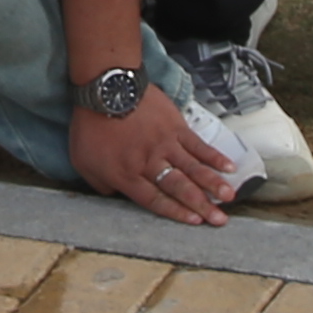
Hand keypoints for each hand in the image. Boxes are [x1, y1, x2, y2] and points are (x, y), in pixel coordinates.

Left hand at [70, 85, 239, 225]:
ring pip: (193, 169)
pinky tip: (229, 167)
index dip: (176, 212)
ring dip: (213, 184)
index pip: (155, 200)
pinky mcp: (175, 127)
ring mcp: (165, 144)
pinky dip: (214, 156)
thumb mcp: (82, 162)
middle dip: (201, 206)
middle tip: (219, 220)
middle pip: (179, 188)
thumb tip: (115, 194)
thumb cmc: (91, 125)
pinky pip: (198, 145)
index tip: (194, 222)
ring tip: (230, 197)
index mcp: (127, 175)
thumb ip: (100, 184)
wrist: (106, 89)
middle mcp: (150, 163)